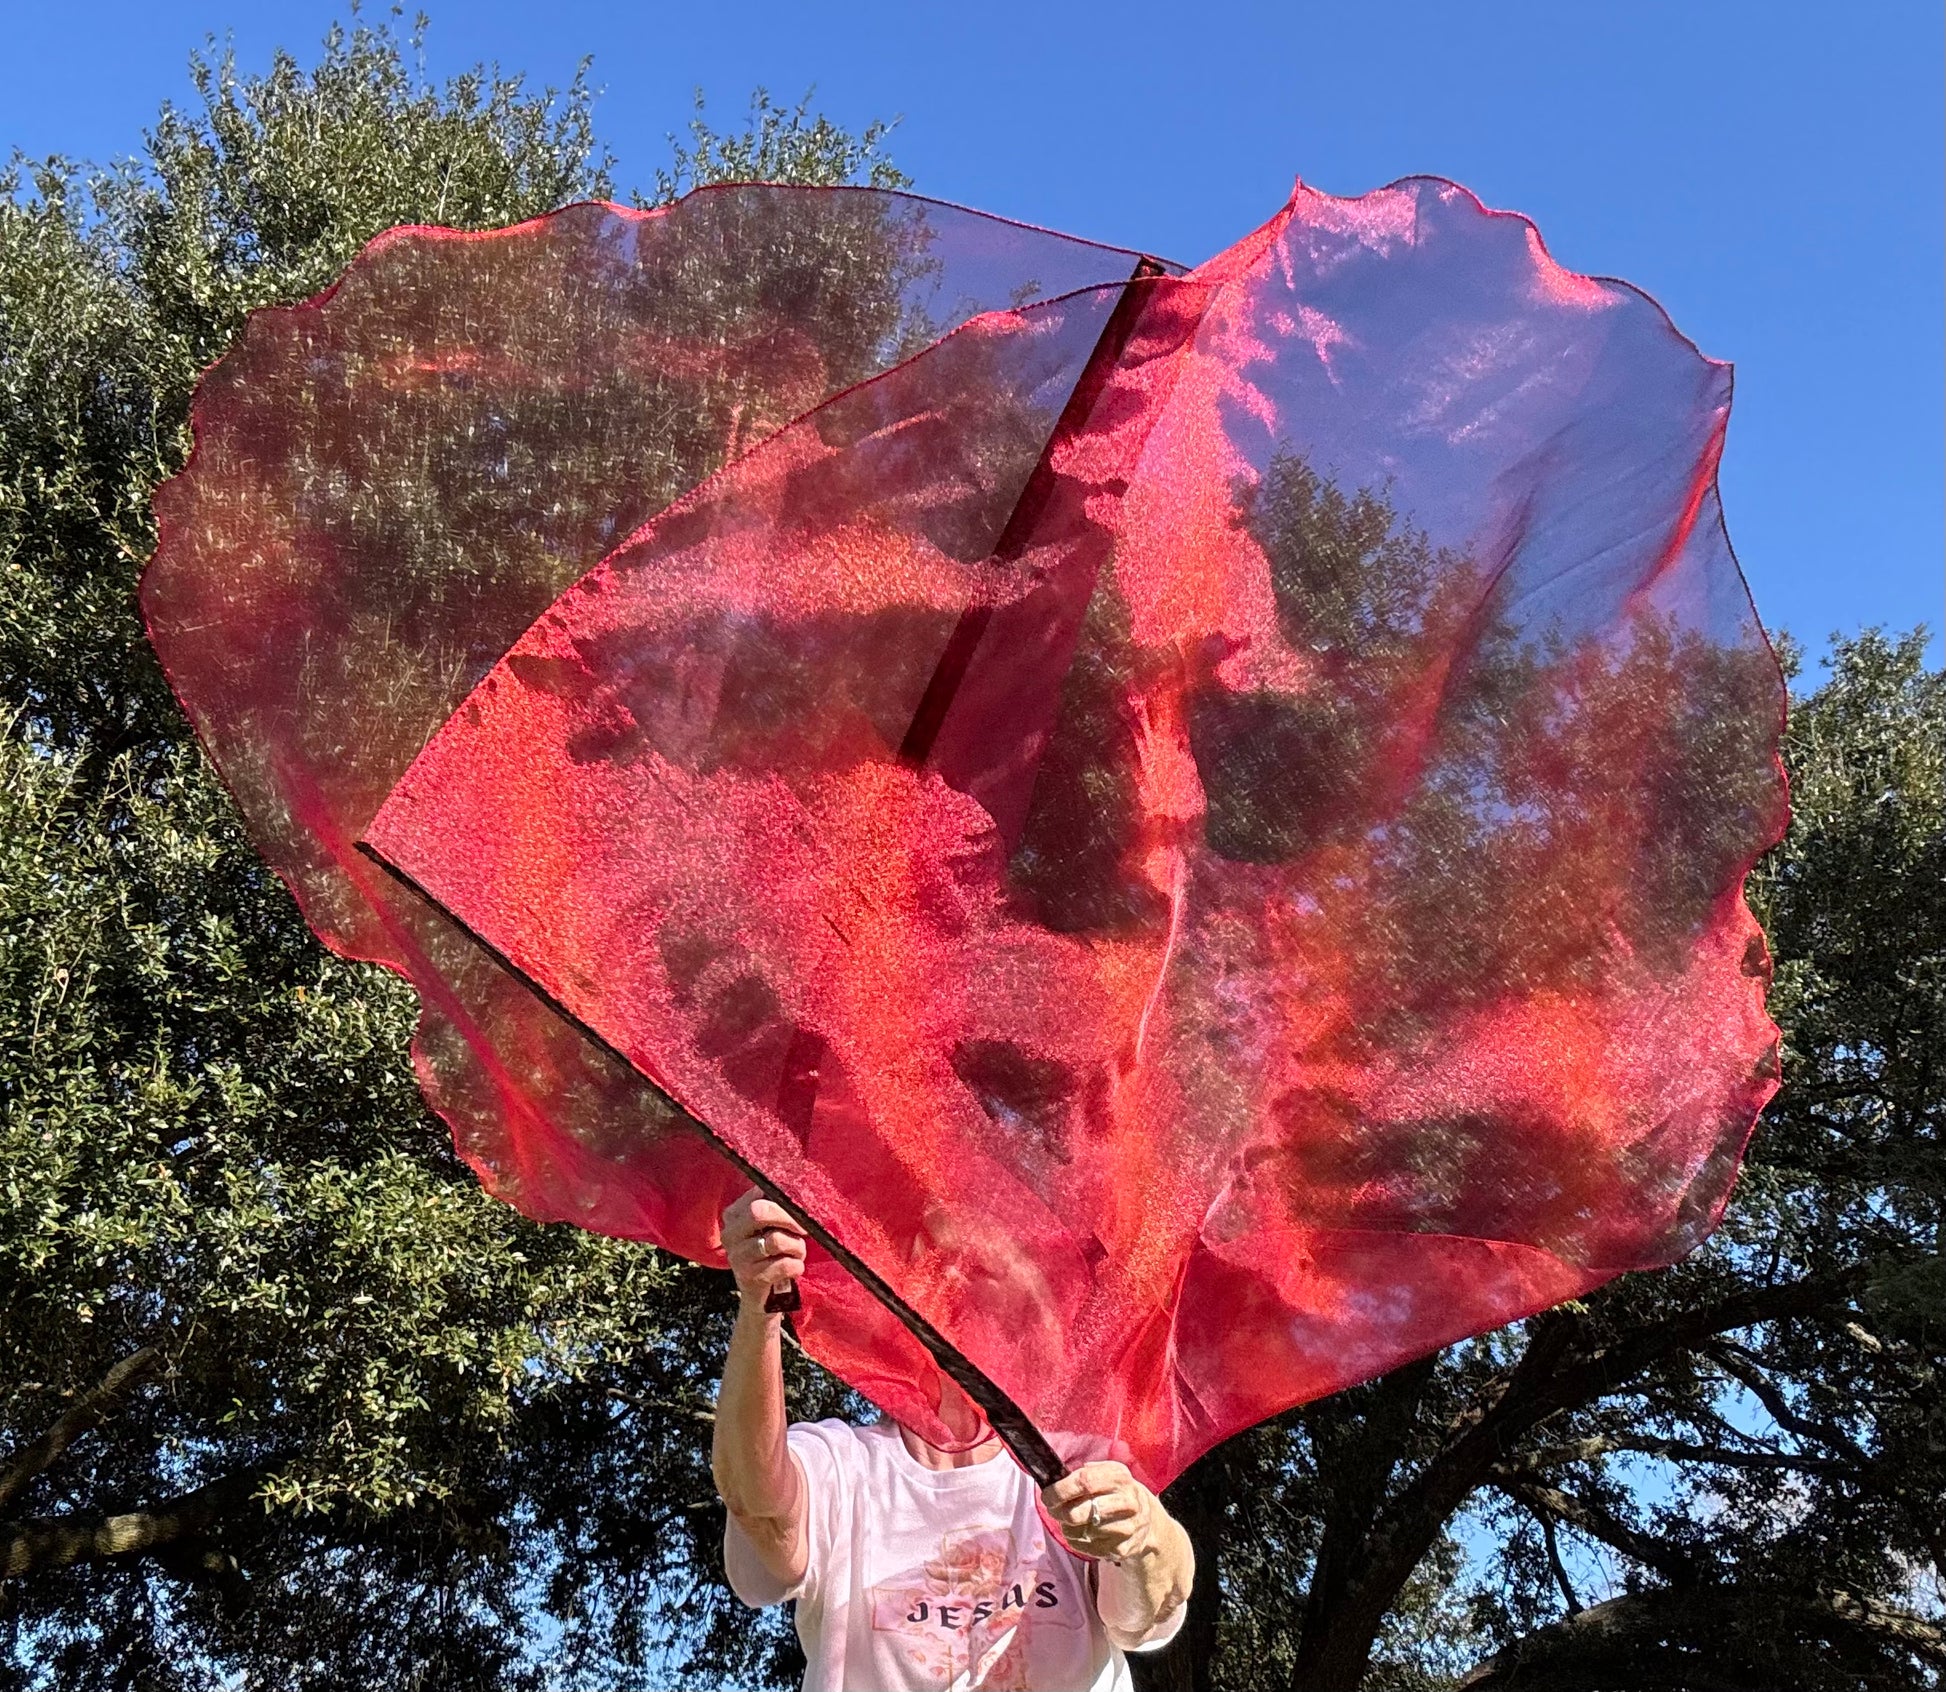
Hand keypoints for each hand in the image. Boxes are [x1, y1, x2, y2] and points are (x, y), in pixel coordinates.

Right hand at [721, 1186, 806, 1315]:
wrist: (763, 1296)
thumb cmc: (772, 1253)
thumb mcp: (770, 1226)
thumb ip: (776, 1205)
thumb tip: (797, 1186)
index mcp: (733, 1215)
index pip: (758, 1194)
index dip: (783, 1200)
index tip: (800, 1209)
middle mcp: (729, 1234)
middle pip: (760, 1212)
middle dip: (789, 1219)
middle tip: (804, 1230)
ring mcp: (737, 1258)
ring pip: (776, 1240)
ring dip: (797, 1247)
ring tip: (798, 1252)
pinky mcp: (750, 1279)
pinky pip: (784, 1264)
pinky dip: (797, 1266)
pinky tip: (794, 1268)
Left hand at [1041, 1462, 1160, 1564]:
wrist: (1147, 1520)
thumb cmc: (1117, 1492)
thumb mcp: (1108, 1473)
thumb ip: (1085, 1472)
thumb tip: (1057, 1477)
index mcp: (1120, 1478)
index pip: (1084, 1482)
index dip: (1060, 1490)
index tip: (1047, 1495)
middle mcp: (1127, 1502)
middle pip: (1079, 1512)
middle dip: (1059, 1512)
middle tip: (1053, 1510)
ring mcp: (1127, 1528)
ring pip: (1081, 1532)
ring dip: (1068, 1527)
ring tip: (1071, 1520)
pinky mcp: (1123, 1549)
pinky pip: (1087, 1547)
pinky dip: (1078, 1541)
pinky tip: (1084, 1533)